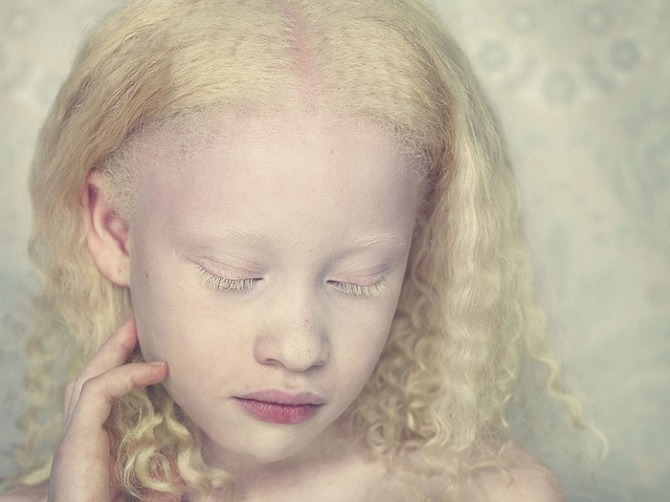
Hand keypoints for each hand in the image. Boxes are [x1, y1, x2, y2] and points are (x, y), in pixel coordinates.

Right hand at [48, 317, 167, 501]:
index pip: (101, 396)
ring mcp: (73, 438)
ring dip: (114, 350)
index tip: (149, 351)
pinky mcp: (75, 441)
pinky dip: (126, 375)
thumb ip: (157, 482)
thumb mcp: (141, 494)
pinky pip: (99, 392)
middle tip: (136, 321)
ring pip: (89, 378)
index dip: (121, 368)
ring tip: (138, 327)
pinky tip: (156, 369)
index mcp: (90, 447)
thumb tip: (182, 482)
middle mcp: (77, 438)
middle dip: (112, 347)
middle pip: (90, 378)